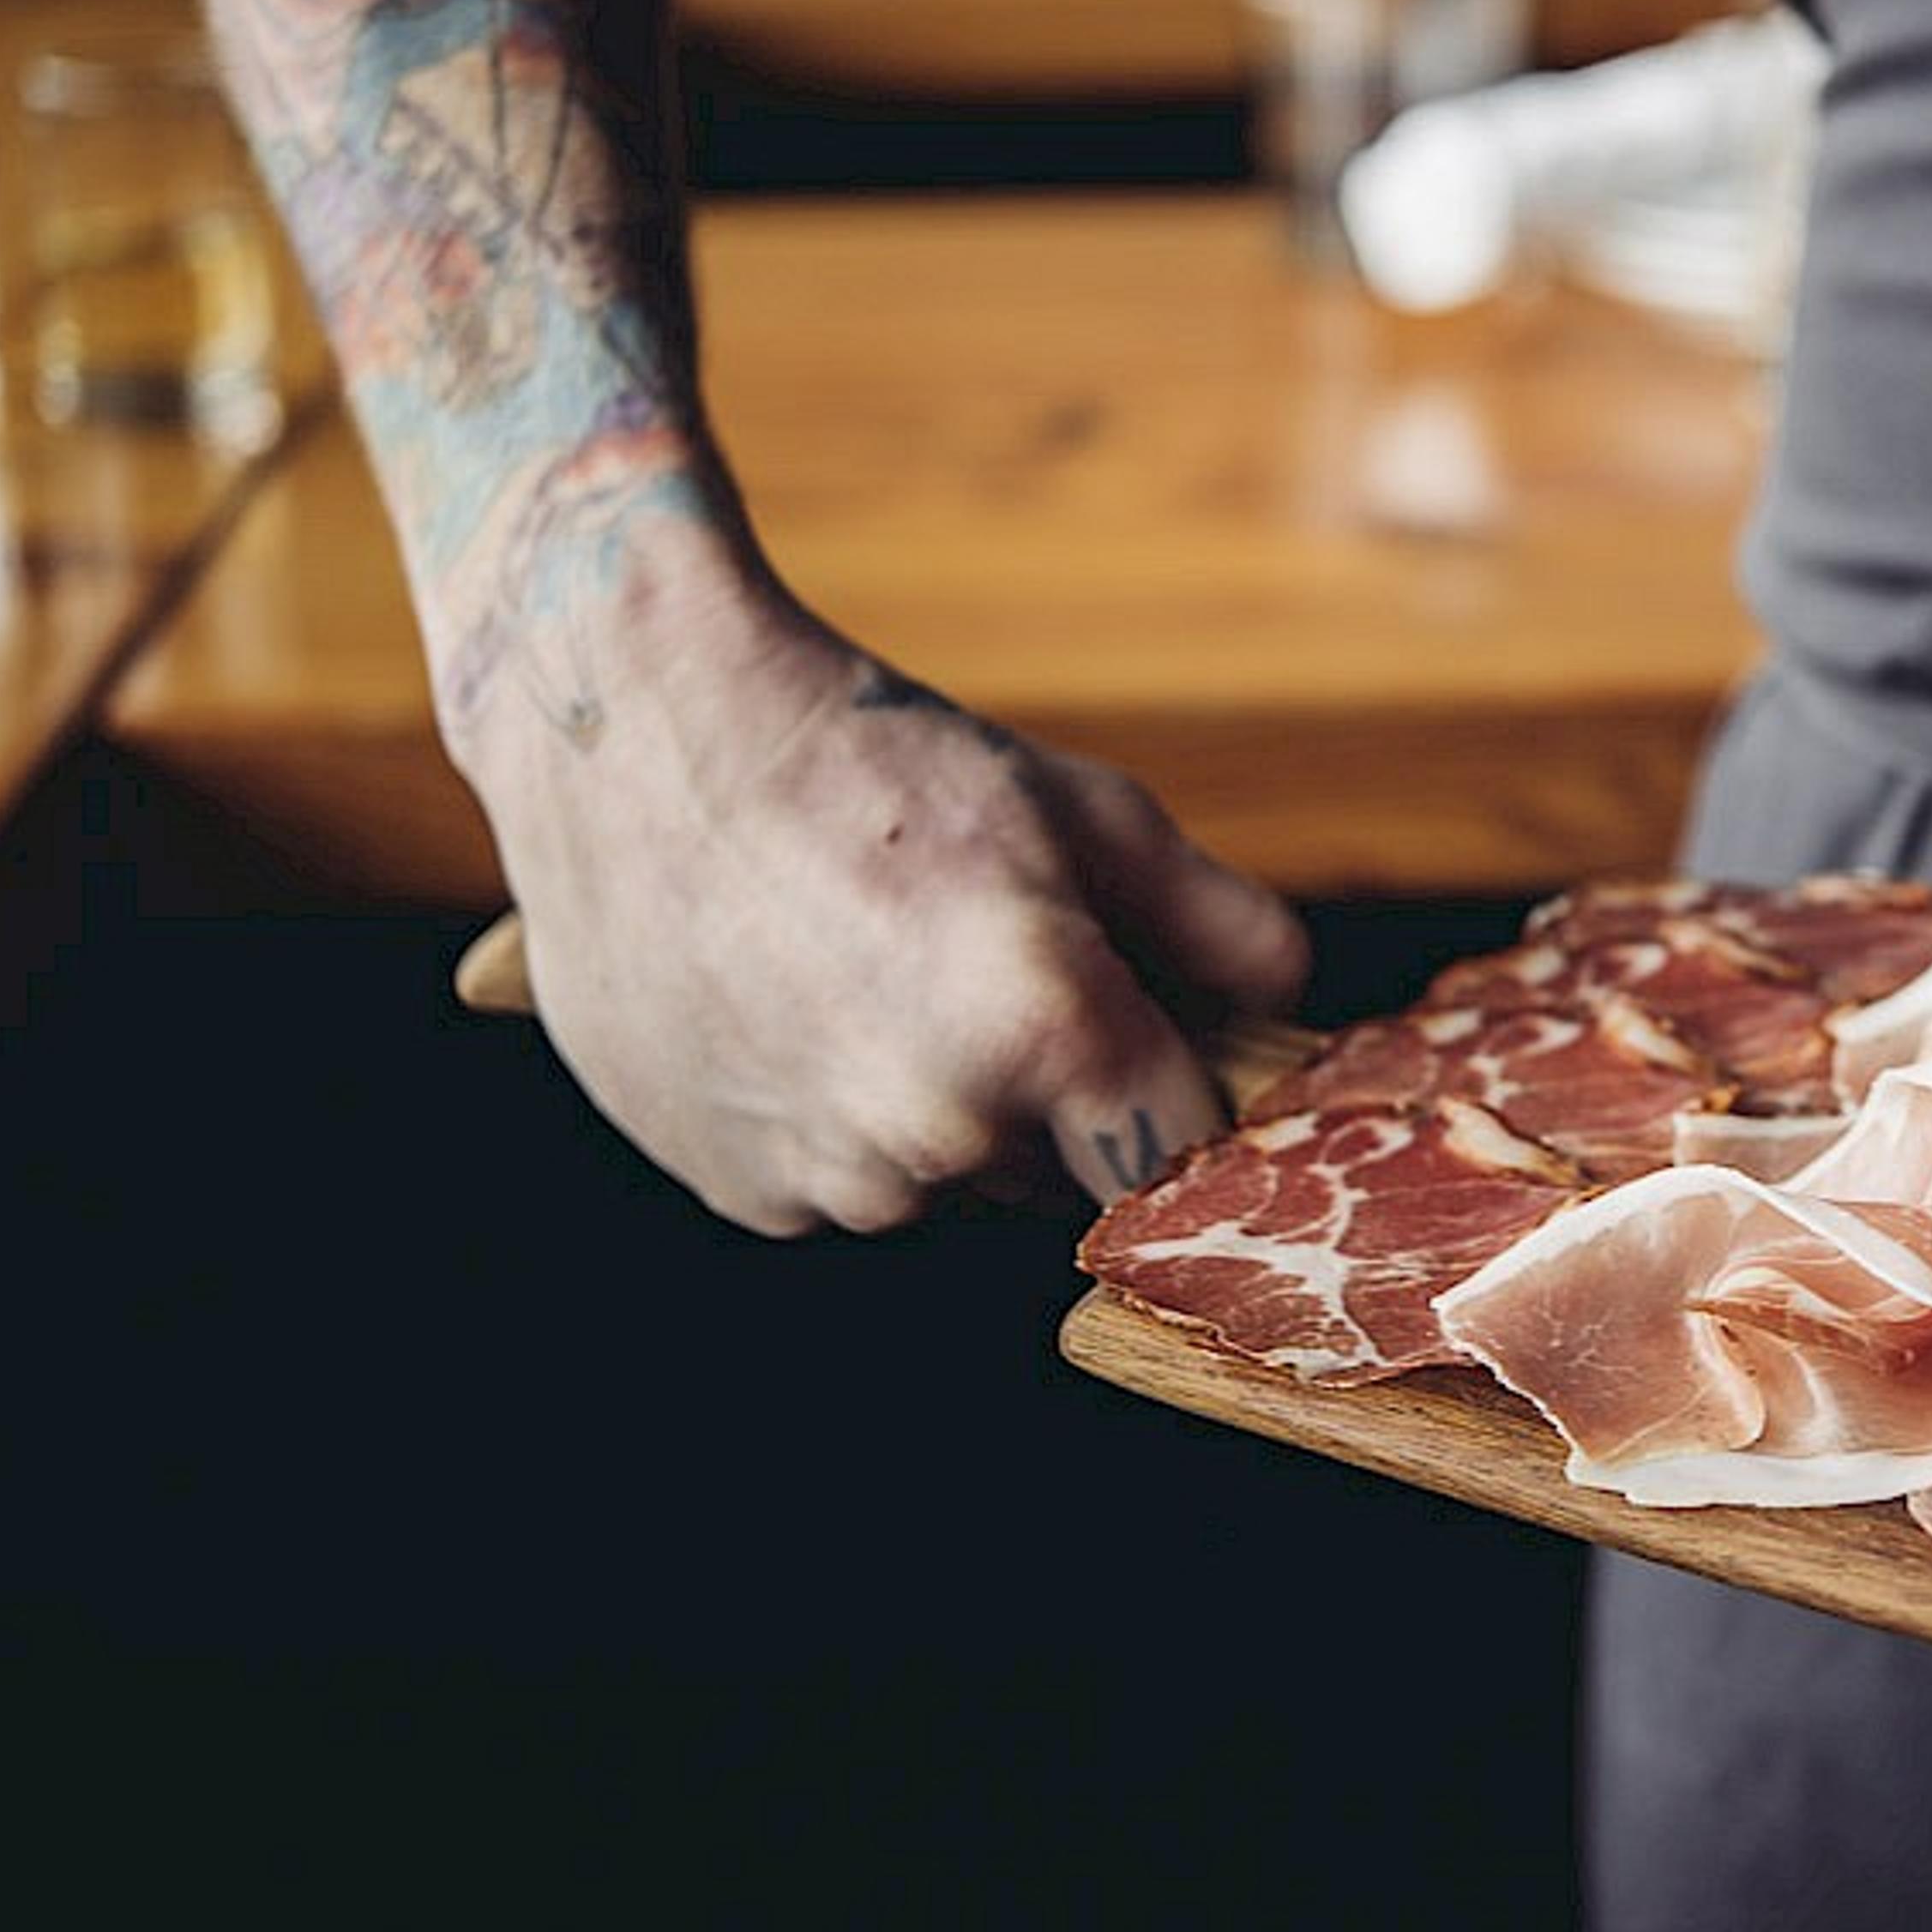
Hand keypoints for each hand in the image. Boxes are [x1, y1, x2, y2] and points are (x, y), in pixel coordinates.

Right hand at [467, 594, 1306, 1236]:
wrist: (638, 738)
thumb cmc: (876, 759)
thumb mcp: (1085, 810)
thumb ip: (1219, 921)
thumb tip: (1293, 999)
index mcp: (1049, 1029)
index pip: (1184, 1144)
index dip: (1179, 1090)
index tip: (1156, 1043)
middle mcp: (943, 1125)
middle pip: (1063, 1170)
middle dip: (1055, 1092)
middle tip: (982, 965)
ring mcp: (836, 1173)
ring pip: (949, 1182)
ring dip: (944, 1109)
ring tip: (876, 971)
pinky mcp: (747, 1192)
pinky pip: (843, 1185)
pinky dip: (837, 1120)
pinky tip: (797, 1007)